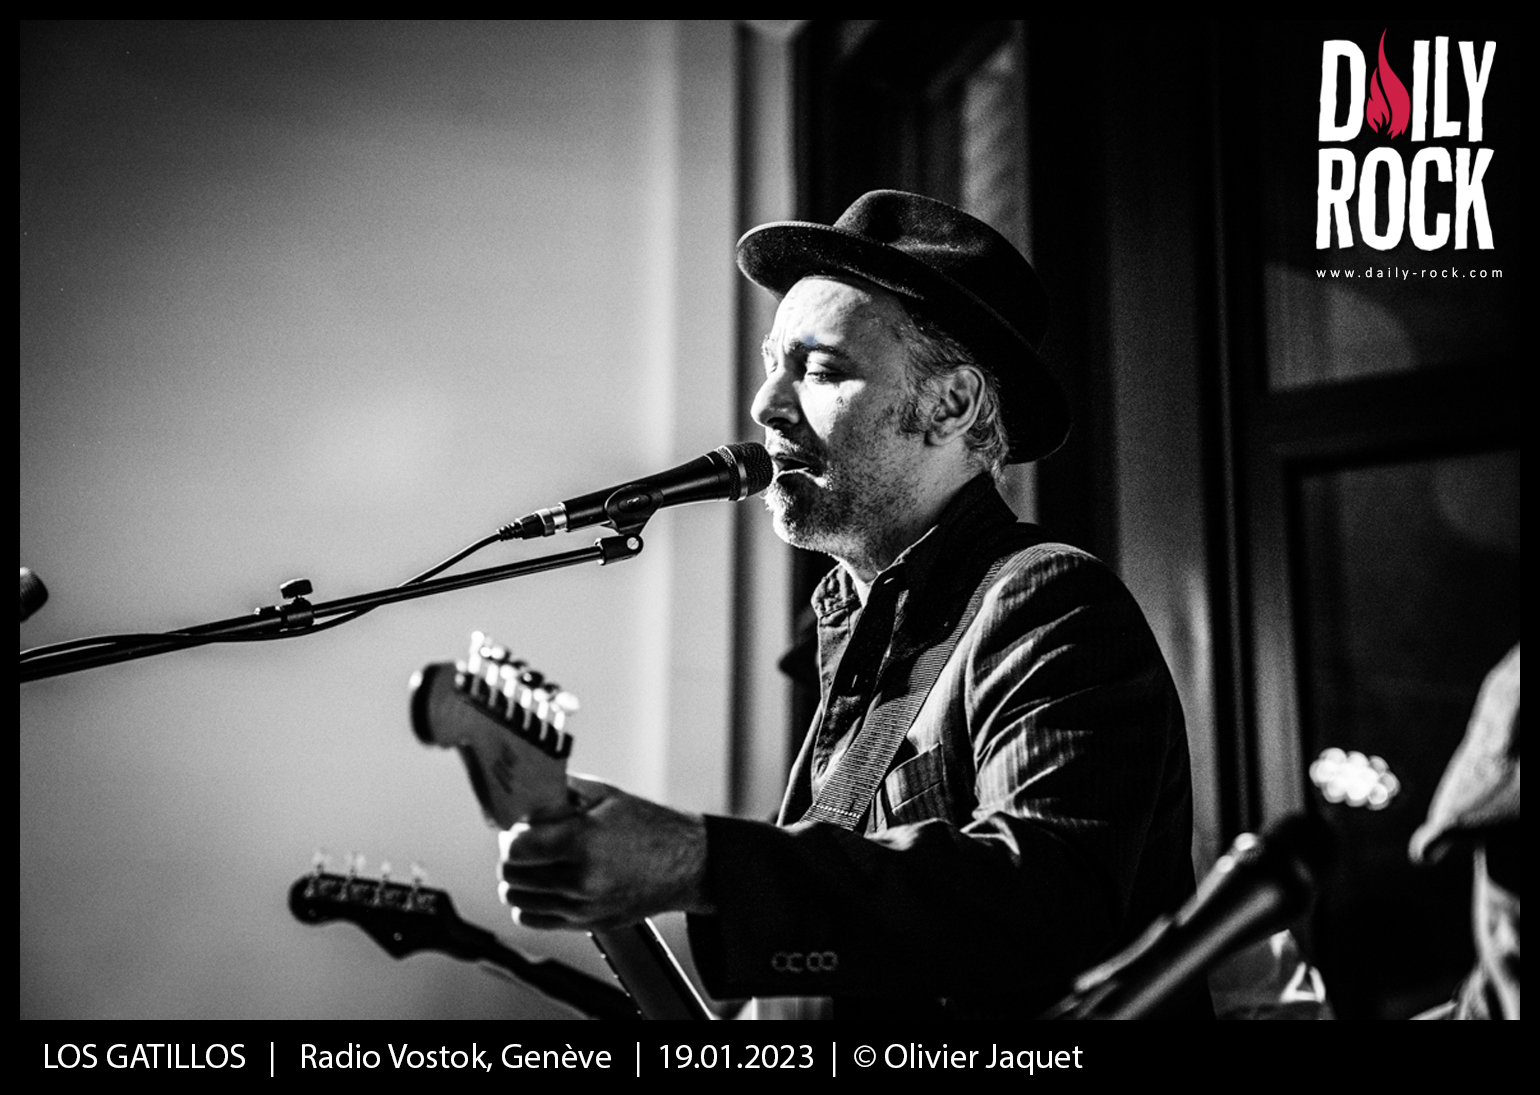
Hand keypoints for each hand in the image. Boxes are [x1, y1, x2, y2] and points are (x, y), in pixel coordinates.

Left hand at [497, 774, 712, 930]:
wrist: (685, 864)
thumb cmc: (649, 826)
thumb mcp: (604, 796)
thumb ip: (560, 792)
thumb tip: (524, 791)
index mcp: (583, 841)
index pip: (516, 847)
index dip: (510, 835)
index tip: (517, 827)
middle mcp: (580, 878)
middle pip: (511, 874)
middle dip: (511, 855)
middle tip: (525, 842)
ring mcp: (582, 907)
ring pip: (517, 899)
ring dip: (518, 879)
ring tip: (536, 863)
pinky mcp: (586, 924)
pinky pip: (534, 920)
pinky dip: (529, 904)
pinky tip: (544, 885)